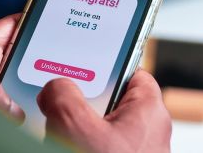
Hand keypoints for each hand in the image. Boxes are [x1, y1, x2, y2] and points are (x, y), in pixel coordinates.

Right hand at [37, 69, 170, 152]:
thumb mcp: (76, 129)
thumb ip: (62, 97)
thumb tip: (55, 88)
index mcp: (148, 112)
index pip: (132, 73)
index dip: (108, 64)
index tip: (86, 60)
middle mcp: (143, 131)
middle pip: (109, 99)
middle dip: (82, 98)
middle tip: (60, 95)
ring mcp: (129, 150)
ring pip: (98, 125)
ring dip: (75, 124)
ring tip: (55, 124)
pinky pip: (94, 144)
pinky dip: (76, 142)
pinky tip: (59, 143)